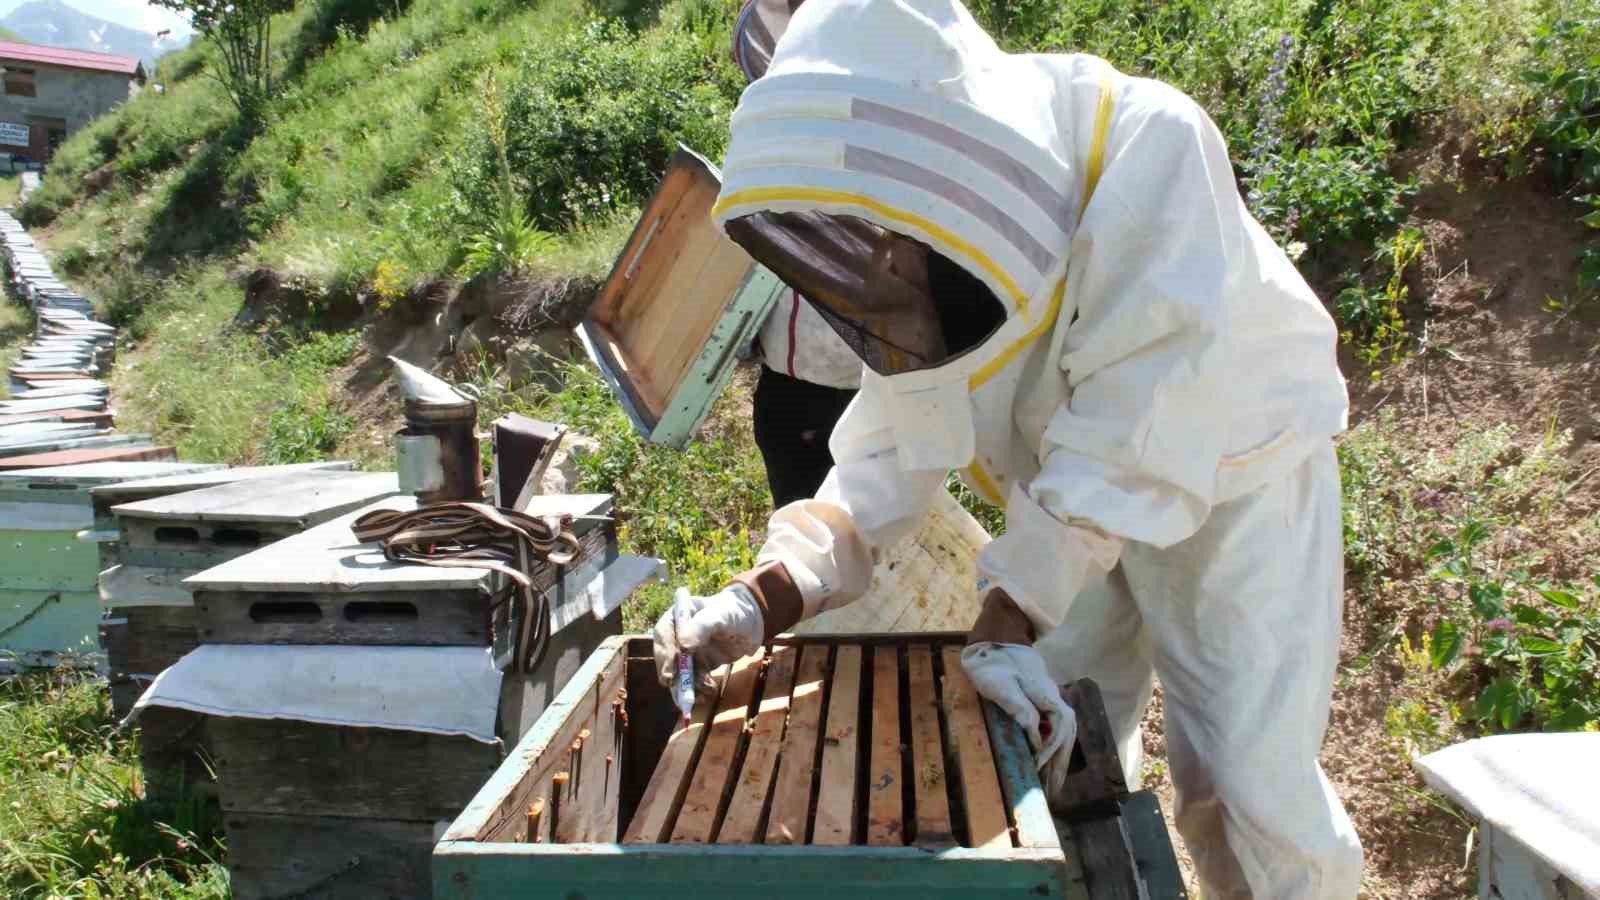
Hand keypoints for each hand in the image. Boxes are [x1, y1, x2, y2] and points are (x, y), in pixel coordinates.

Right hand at [652, 585, 764, 690]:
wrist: (754, 623)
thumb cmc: (735, 612)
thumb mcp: (720, 616)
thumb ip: (702, 627)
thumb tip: (683, 645)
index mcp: (679, 615)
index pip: (664, 634)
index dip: (664, 654)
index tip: (669, 673)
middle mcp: (679, 633)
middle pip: (667, 656)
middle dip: (672, 675)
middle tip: (677, 691)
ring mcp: (689, 650)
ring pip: (680, 671)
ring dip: (685, 686)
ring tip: (699, 696)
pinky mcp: (699, 663)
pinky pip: (693, 678)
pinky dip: (698, 688)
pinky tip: (707, 693)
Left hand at [961, 642, 1076, 775]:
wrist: (992, 642)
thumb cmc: (992, 663)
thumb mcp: (1000, 685)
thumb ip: (1020, 709)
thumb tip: (1037, 738)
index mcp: (1046, 694)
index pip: (1060, 727)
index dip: (1051, 750)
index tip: (1036, 767)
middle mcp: (1054, 698)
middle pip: (1068, 736)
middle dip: (1060, 765)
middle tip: (1053, 792)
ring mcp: (1051, 700)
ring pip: (1065, 734)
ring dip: (1059, 761)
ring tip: (1053, 786)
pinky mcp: (1044, 704)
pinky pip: (1056, 730)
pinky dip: (1054, 750)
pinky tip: (1048, 765)